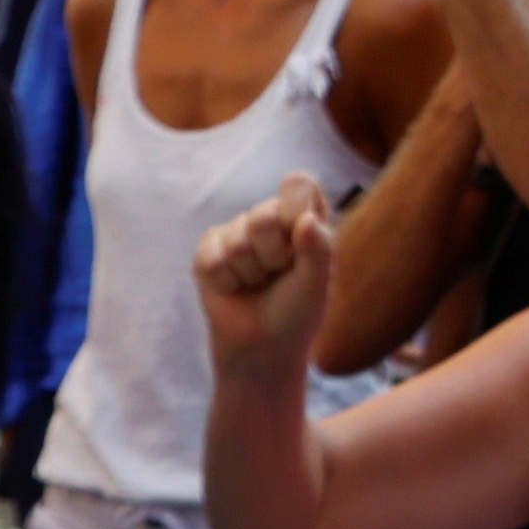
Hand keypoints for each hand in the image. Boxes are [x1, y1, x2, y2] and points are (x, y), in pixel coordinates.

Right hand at [194, 172, 337, 369]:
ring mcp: (238, 230)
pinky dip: (226, 282)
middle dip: (273, 253)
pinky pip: (211, 258)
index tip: (301, 232)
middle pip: (265, 214)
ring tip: (258, 282)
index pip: (300, 186)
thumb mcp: (317, 282)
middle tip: (278, 272)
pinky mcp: (209, 250)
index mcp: (306, 214)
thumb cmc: (297, 309)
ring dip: (250, 272)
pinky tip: (235, 288)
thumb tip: (306, 219)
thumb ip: (318, 248)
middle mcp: (272, 216)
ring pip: (237, 239)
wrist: (263, 343)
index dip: (296, 208)